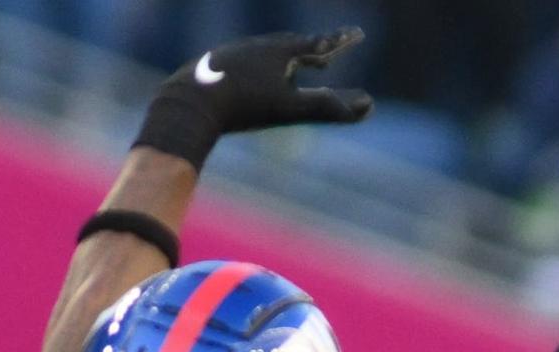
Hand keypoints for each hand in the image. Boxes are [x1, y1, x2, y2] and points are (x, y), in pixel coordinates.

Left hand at [136, 28, 373, 164]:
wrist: (189, 103)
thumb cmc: (243, 105)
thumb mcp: (290, 109)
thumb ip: (328, 108)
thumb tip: (369, 106)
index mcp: (278, 51)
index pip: (318, 43)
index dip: (340, 41)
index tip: (358, 34)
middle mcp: (256, 47)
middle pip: (291, 45)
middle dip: (311, 51)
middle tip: (324, 55)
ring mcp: (233, 54)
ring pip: (265, 54)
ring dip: (283, 61)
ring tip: (289, 71)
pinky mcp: (213, 67)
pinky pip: (243, 64)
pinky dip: (257, 71)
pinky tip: (248, 84)